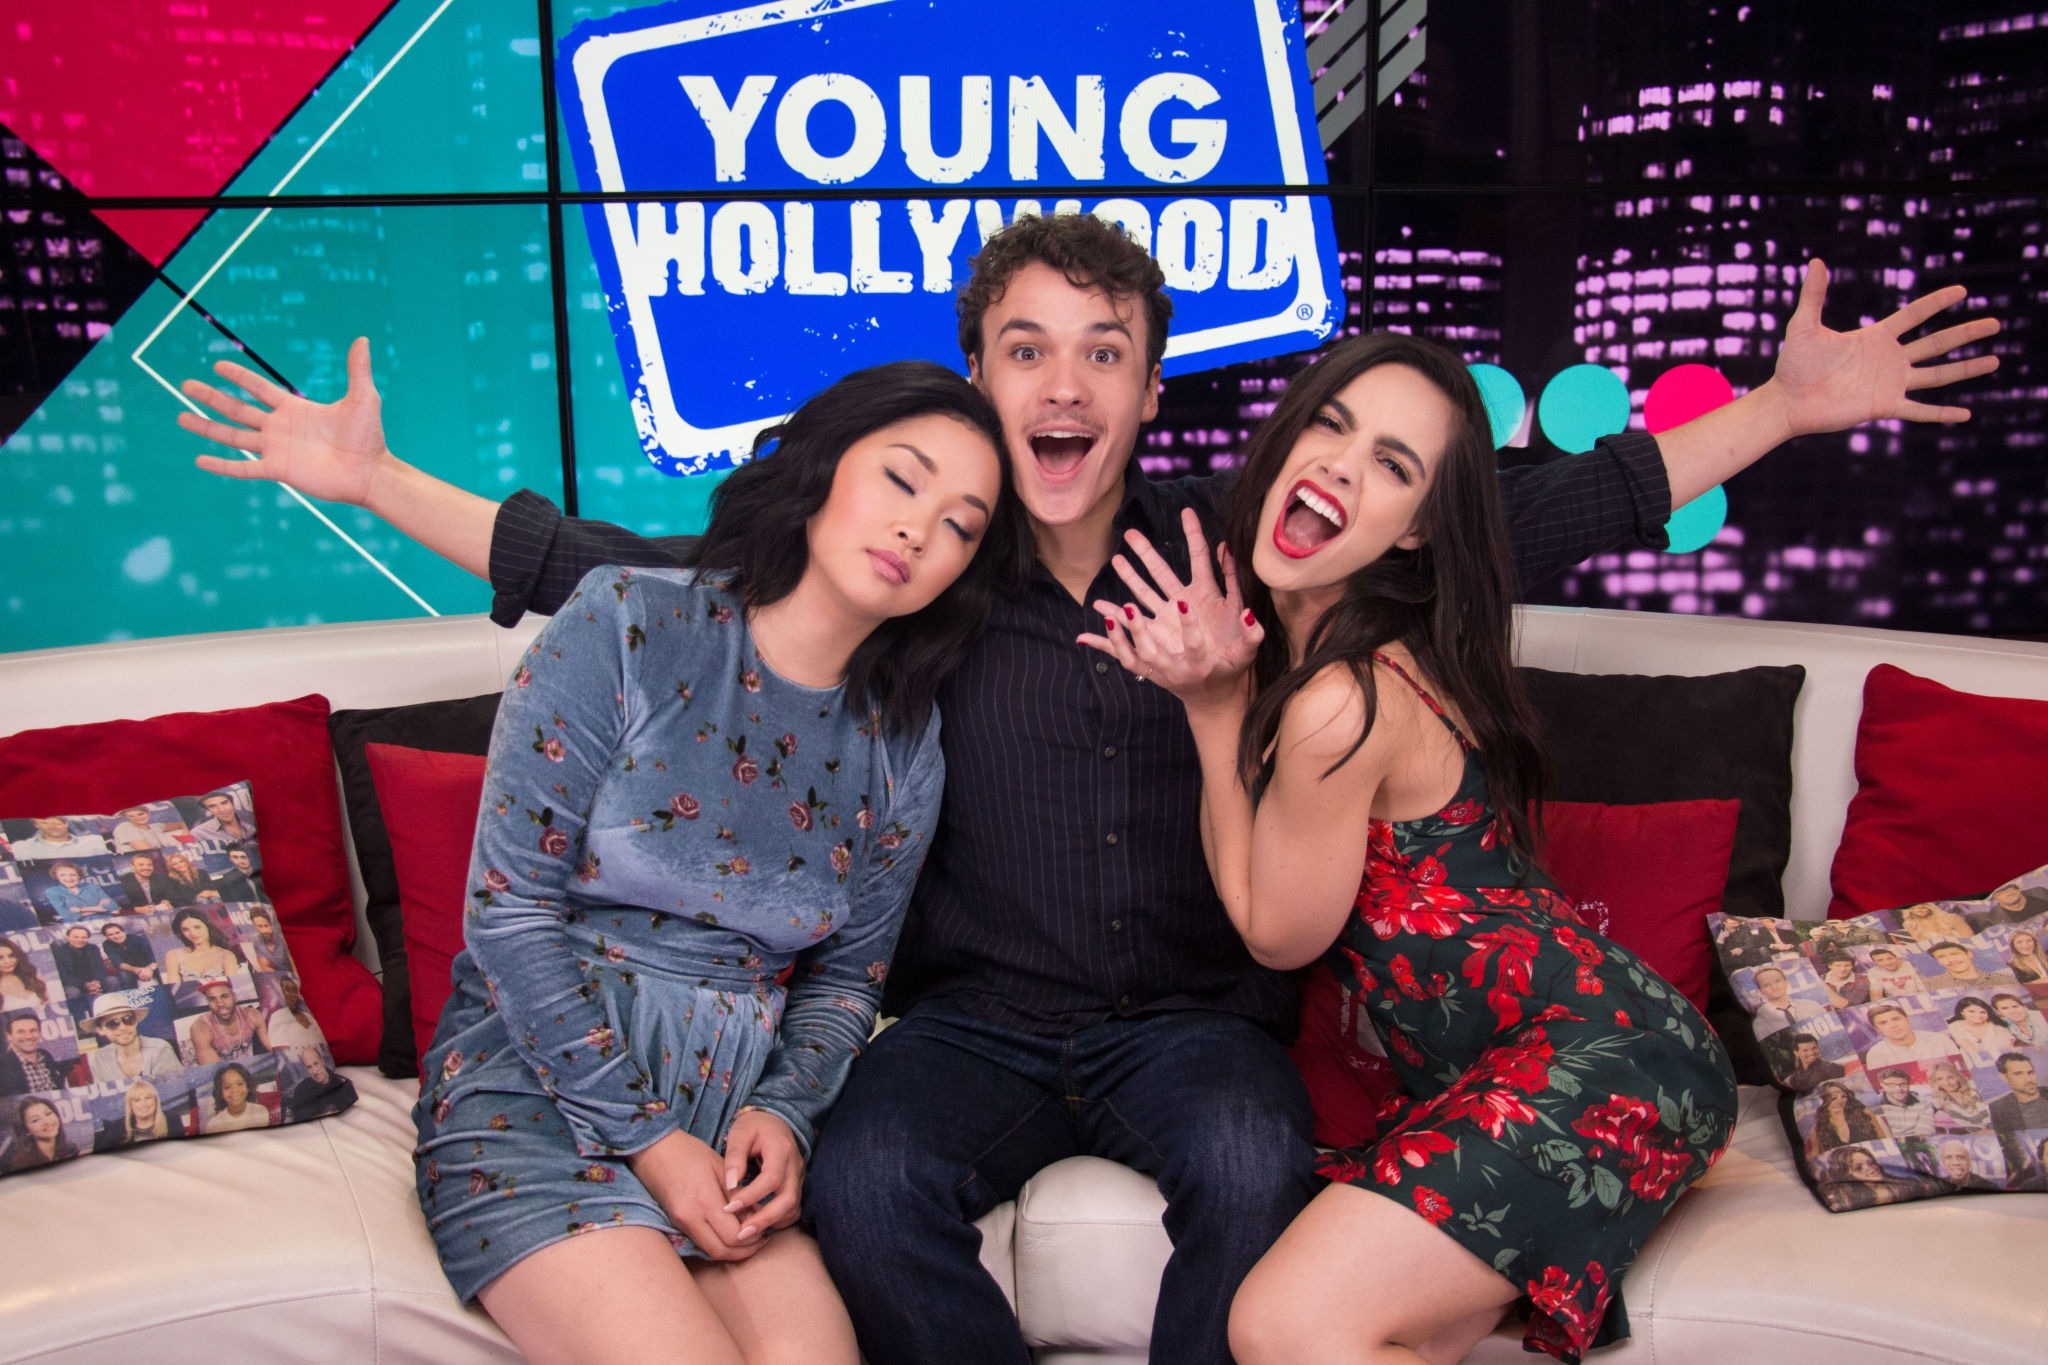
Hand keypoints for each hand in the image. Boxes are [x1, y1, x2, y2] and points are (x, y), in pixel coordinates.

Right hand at [179, 336, 396, 507]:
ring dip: (207, 427)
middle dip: (211, 397)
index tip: (217, 365)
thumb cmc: (368, 437)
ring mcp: (276, 449)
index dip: (239, 377)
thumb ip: (357, 369)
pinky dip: (222, 465)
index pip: (259, 388)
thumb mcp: (362, 398)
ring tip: (181, 418)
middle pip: (237, 409)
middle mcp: (280, 428)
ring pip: (233, 437)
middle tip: (186, 385)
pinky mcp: (278, 470)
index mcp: (295, 409)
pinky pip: (243, 468)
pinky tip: (200, 460)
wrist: (370, 473)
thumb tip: (363, 339)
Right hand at [627, 1128, 759, 1261]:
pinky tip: (730, 1233)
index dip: (753, 1237)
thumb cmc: (690, 1152)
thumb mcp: (720, 1167)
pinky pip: (702, 1243)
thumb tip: (757, 1216)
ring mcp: (681, 1223)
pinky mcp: (676, 1224)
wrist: (654, 1150)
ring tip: (749, 1238)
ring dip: (732, 1251)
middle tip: (761, 1239)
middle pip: (723, 1251)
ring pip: (711, 1252)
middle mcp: (691, 1217)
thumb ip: (738, 1194)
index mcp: (705, 1200)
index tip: (766, 1228)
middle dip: (745, 1250)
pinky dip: (718, 1244)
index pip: (733, 1235)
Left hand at [721, 1108, 804, 1240]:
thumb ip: (735, 1157)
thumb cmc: (754, 1126)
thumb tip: (730, 1185)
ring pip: (793, 1208)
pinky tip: (758, 1224)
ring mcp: (799, 1177)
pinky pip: (793, 1209)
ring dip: (772, 1223)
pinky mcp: (797, 1186)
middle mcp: (795, 1165)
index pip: (771, 1179)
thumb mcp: (740, 1133)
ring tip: (747, 1231)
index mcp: (781, 1150)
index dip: (751, 1195)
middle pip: (789, 1199)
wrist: (774, 1122)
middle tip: (741, 1232)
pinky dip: (778, 1220)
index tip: (730, 1206)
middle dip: (765, 1218)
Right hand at [1077, 508, 1264, 707]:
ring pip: (1144, 591)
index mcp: (1208, 595)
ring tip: (1115, 560)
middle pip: (1162, 570)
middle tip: (1131, 533)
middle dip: (1146, 552)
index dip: (1193, 534)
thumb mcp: (1247, 642)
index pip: (1200, 557)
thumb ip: (1249, 620)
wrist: (1221, 684)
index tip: (1186, 511)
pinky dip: (1117, 617)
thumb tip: (1249, 603)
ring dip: (1129, 577)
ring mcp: (1168, 617)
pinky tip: (1101, 607)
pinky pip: (1134, 623)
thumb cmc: (1236, 659)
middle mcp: (1185, 601)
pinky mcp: (1158, 635)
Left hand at [1765, 259, 2000, 438]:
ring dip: (1966, 369)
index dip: (1937, 302)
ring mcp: (1889, 383)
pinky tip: (1966, 415)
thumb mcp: (1804, 326)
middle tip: (1995, 322)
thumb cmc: (1794, 365)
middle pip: (1936, 343)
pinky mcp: (1884, 406)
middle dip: (1966, 333)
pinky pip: (1920, 410)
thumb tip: (1816, 262)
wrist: (1788, 402)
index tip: (1962, 290)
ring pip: (1937, 375)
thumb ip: (1813, 295)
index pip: (1914, 315)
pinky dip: (1942, 413)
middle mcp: (1888, 359)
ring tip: (1995, 359)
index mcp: (1874, 337)